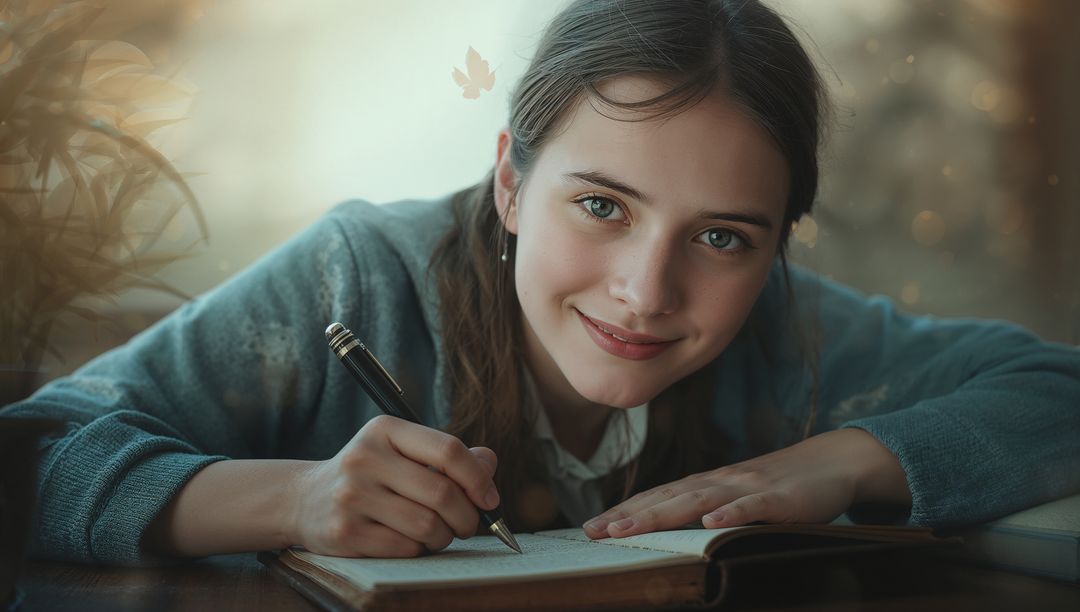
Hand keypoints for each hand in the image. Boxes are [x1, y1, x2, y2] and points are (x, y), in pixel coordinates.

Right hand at [289, 415, 499, 556]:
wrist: (305, 500)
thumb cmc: (371, 475)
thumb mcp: (403, 452)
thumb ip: (448, 455)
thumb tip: (489, 463)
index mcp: (385, 430)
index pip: (448, 450)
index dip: (478, 478)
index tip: (490, 499)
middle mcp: (365, 458)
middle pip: (442, 493)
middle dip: (467, 516)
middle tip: (468, 525)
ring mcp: (352, 496)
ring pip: (427, 525)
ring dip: (445, 536)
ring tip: (439, 533)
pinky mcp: (344, 532)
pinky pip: (405, 548)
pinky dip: (419, 550)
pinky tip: (411, 541)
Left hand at [583, 428, 911, 538]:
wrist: (832, 462)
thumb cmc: (780, 487)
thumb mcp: (737, 499)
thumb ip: (706, 511)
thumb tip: (670, 533)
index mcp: (707, 485)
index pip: (657, 497)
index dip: (624, 511)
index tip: (589, 528)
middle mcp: (719, 482)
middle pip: (667, 499)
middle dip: (628, 516)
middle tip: (593, 531)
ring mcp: (748, 488)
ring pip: (697, 502)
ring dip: (660, 515)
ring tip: (627, 530)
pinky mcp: (780, 499)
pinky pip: (752, 508)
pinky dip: (730, 515)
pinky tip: (709, 525)